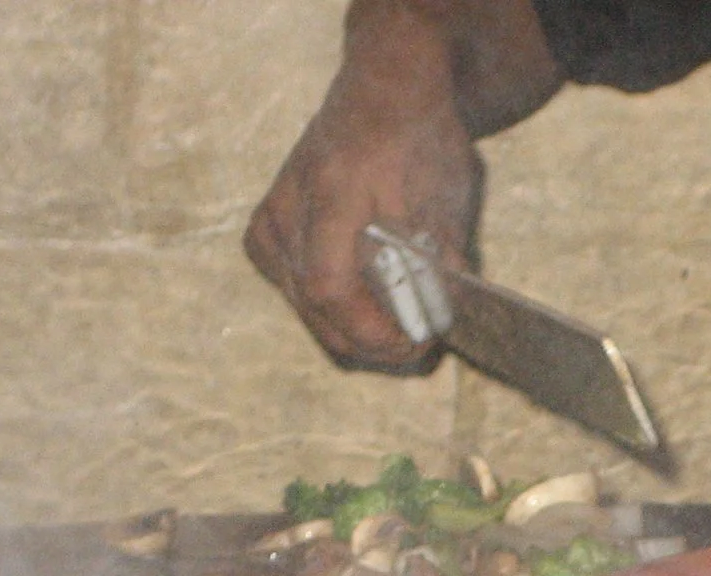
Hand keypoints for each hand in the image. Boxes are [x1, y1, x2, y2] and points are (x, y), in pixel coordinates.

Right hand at [246, 2, 485, 369]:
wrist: (384, 96)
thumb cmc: (417, 141)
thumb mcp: (445, 200)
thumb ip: (441, 265)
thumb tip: (439, 323)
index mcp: (332, 193)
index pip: (330, 289)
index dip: (372, 331)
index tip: (415, 342)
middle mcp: (287, 209)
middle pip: (315, 308)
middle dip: (370, 341)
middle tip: (415, 345)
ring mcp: (269, 221)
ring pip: (304, 307)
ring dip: (353, 330)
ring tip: (397, 326)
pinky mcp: (264, 233)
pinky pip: (292, 292)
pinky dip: (330, 310)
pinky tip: (364, 304)